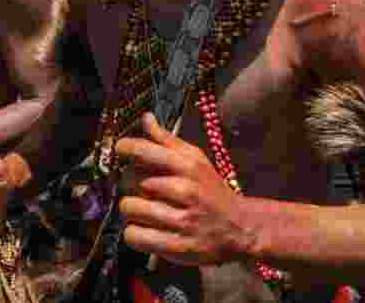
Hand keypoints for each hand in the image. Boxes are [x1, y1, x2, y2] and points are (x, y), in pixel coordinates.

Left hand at [116, 113, 251, 266]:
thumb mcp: (196, 161)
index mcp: (188, 166)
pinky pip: (134, 236)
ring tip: (147, 212)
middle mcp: (184, 190)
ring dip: (133, 211)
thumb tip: (145, 118)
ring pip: (129, 208)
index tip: (122, 150)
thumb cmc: (212, 192)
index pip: (145, 150)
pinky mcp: (176, 247)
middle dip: (132, 185)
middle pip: (130, 180)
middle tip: (144, 191)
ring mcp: (181, 220)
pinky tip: (147, 230)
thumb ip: (167, 141)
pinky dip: (135, 234)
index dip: (126, 148)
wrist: (242, 228)